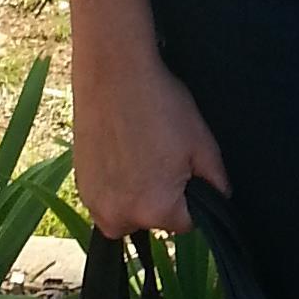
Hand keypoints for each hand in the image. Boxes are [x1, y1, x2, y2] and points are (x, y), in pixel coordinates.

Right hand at [71, 53, 231, 236]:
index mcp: (156, 211)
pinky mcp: (79, 187)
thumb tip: (219, 199)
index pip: (186, 224)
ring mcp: (94, 203)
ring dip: (135, 194)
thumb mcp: (203, 144)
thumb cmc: (160, 106)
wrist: (113, 74)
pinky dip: (115, 183)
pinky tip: (119, 150)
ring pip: (128, 212)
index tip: (182, 168)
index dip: (190, 196)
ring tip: (138, 152)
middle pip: (153, 221)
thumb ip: (217, 183)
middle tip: (159, 156)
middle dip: (161, 197)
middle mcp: (120, 217)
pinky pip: (106, 199)